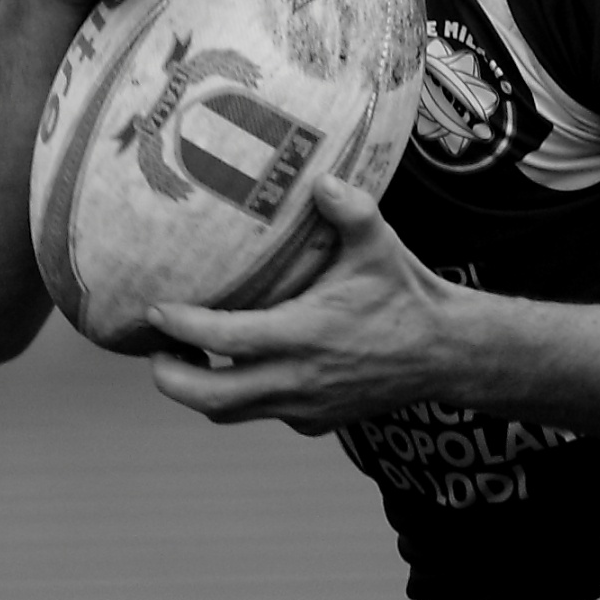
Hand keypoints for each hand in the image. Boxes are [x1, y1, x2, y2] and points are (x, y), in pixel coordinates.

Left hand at [145, 180, 463, 435]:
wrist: (445, 352)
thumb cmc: (406, 296)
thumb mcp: (380, 246)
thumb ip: (351, 210)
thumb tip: (321, 178)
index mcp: (304, 333)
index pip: (224, 338)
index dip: (181, 325)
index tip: (154, 309)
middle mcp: (297, 377)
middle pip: (208, 397)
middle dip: (170, 376)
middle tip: (155, 350)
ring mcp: (304, 405)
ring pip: (230, 411)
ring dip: (202, 390)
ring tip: (190, 358)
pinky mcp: (315, 421)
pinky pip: (264, 412)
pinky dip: (246, 395)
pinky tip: (250, 367)